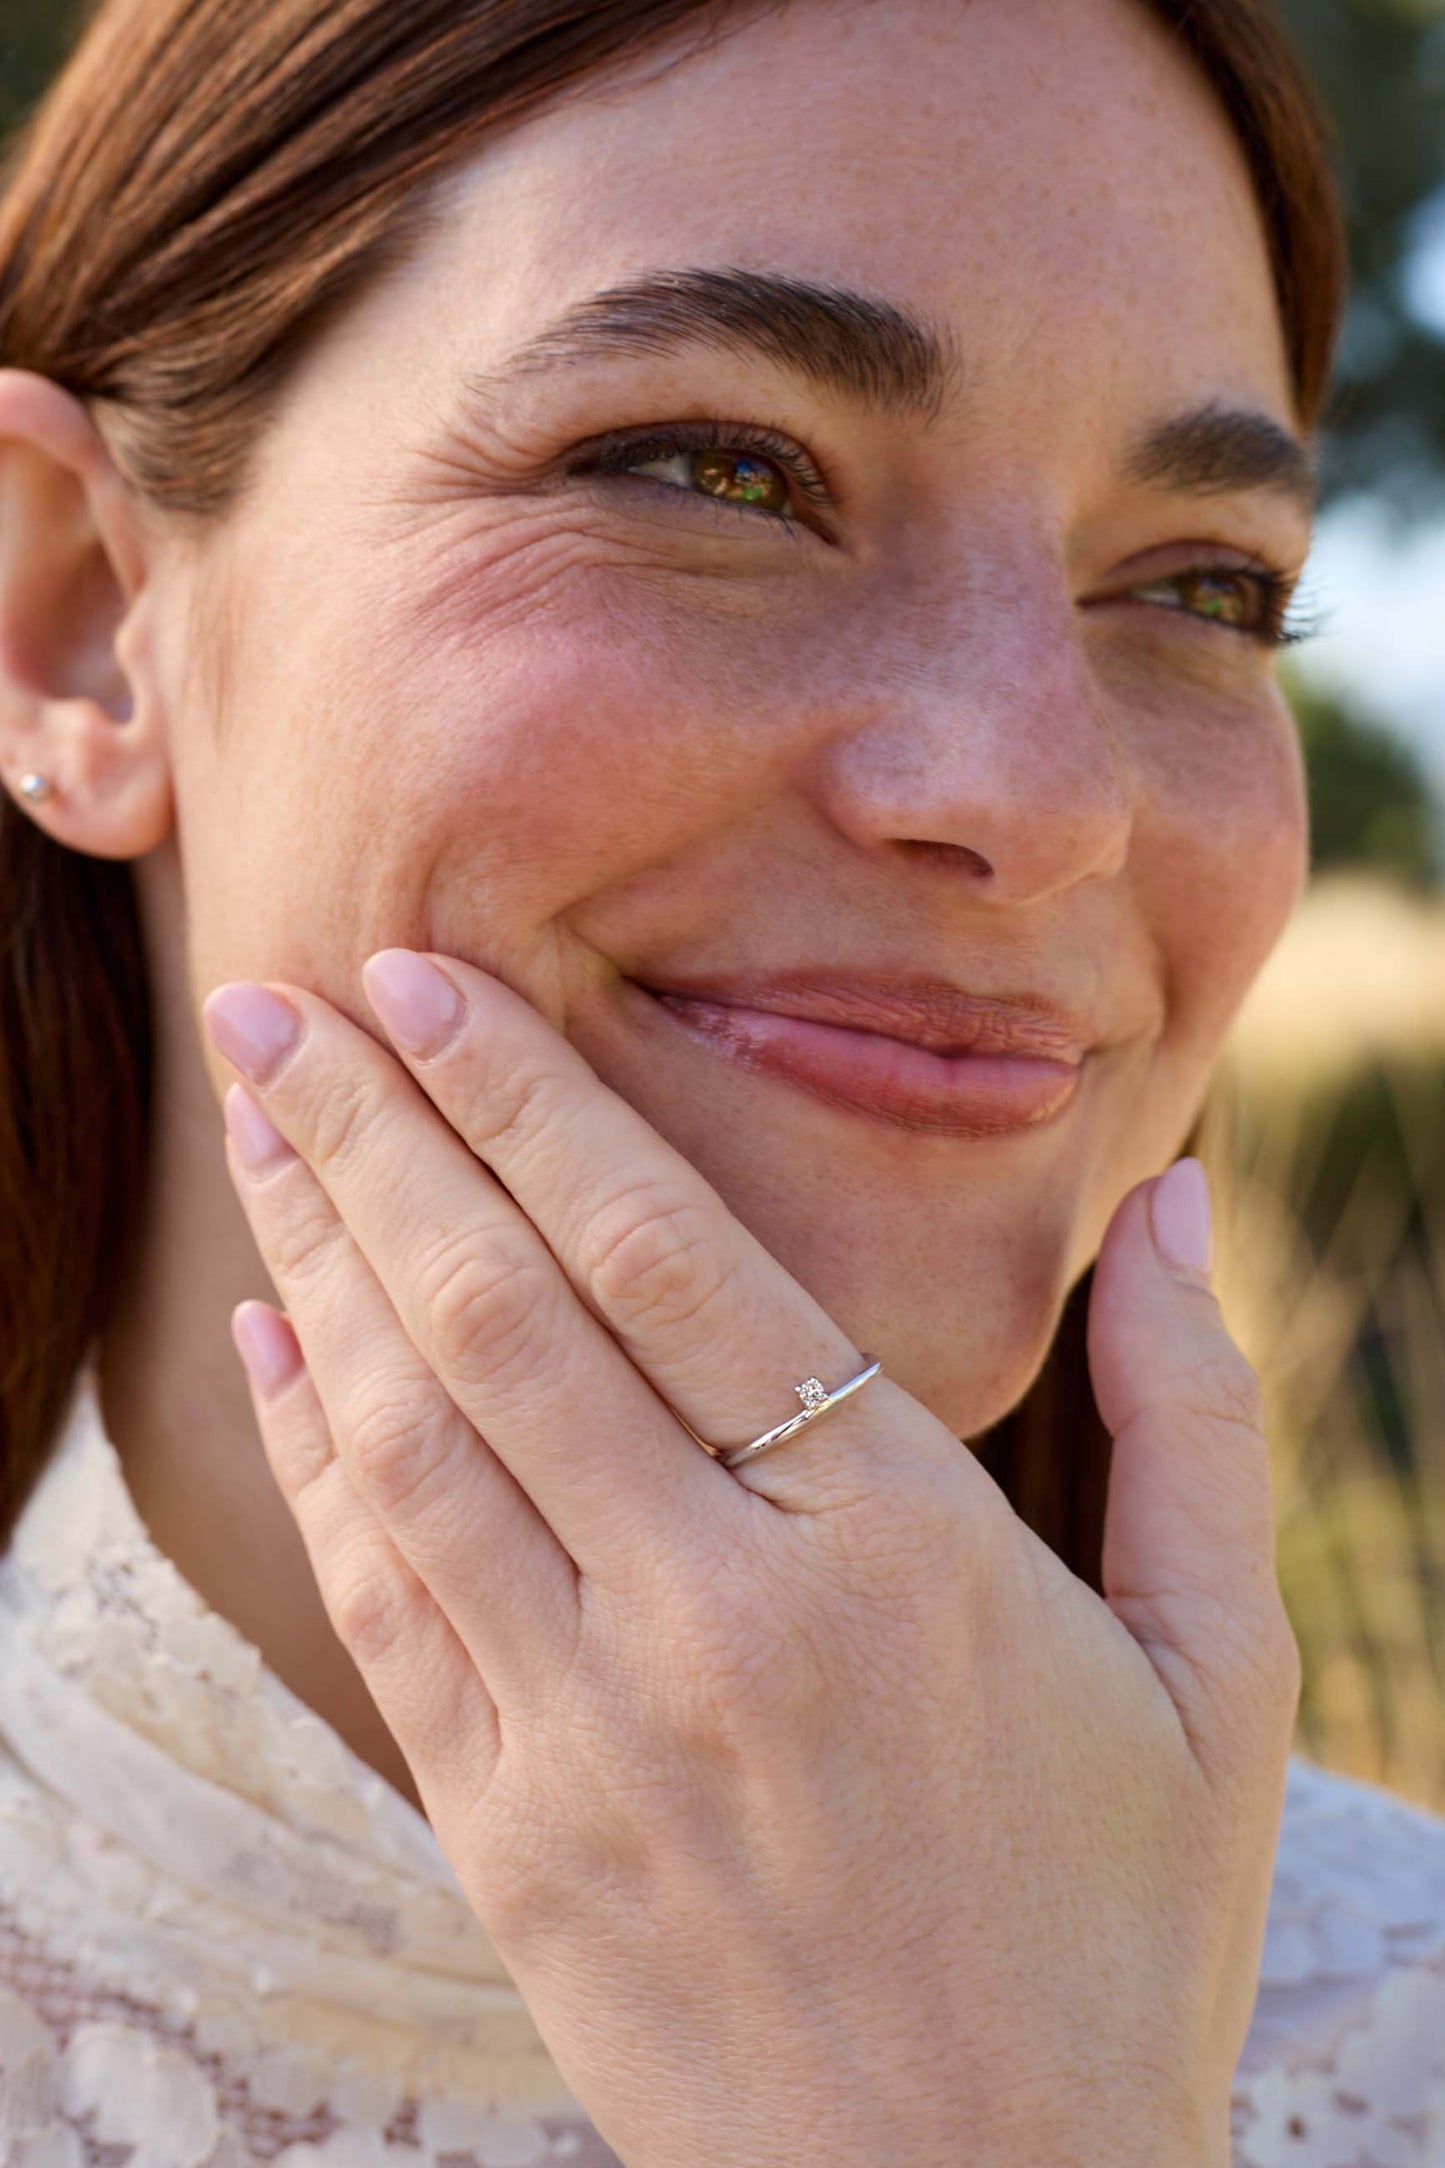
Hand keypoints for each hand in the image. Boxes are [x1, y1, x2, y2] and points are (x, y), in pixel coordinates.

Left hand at [205, 952, 1298, 2167]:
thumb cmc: (1120, 1929)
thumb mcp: (1216, 1675)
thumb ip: (1188, 1418)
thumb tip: (1176, 1199)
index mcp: (897, 1550)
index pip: (667, 1263)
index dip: (529, 1106)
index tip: (424, 985)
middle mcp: (716, 1618)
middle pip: (500, 1315)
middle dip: (370, 1134)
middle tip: (272, 999)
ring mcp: (588, 1733)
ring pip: (412, 1434)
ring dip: (319, 1257)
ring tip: (252, 1121)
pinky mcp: (508, 1831)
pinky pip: (382, 1596)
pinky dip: (317, 1449)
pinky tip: (276, 1336)